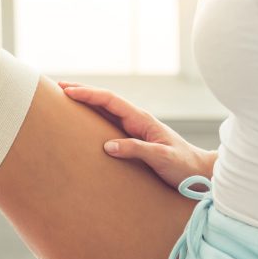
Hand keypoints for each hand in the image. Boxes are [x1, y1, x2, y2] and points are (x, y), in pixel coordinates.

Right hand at [60, 83, 216, 188]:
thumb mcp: (162, 158)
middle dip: (82, 91)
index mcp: (141, 119)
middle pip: (104, 99)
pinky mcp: (133, 138)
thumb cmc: (183, 166)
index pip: (110, 100)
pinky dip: (92, 115)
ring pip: (105, 109)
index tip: (68, 91)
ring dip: (85, 101)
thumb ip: (137, 149)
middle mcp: (136, 120)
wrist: (200, 172)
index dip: (88, 94)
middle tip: (58, 86)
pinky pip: (108, 122)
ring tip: (64, 97)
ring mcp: (134, 128)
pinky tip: (82, 118)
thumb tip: (108, 146)